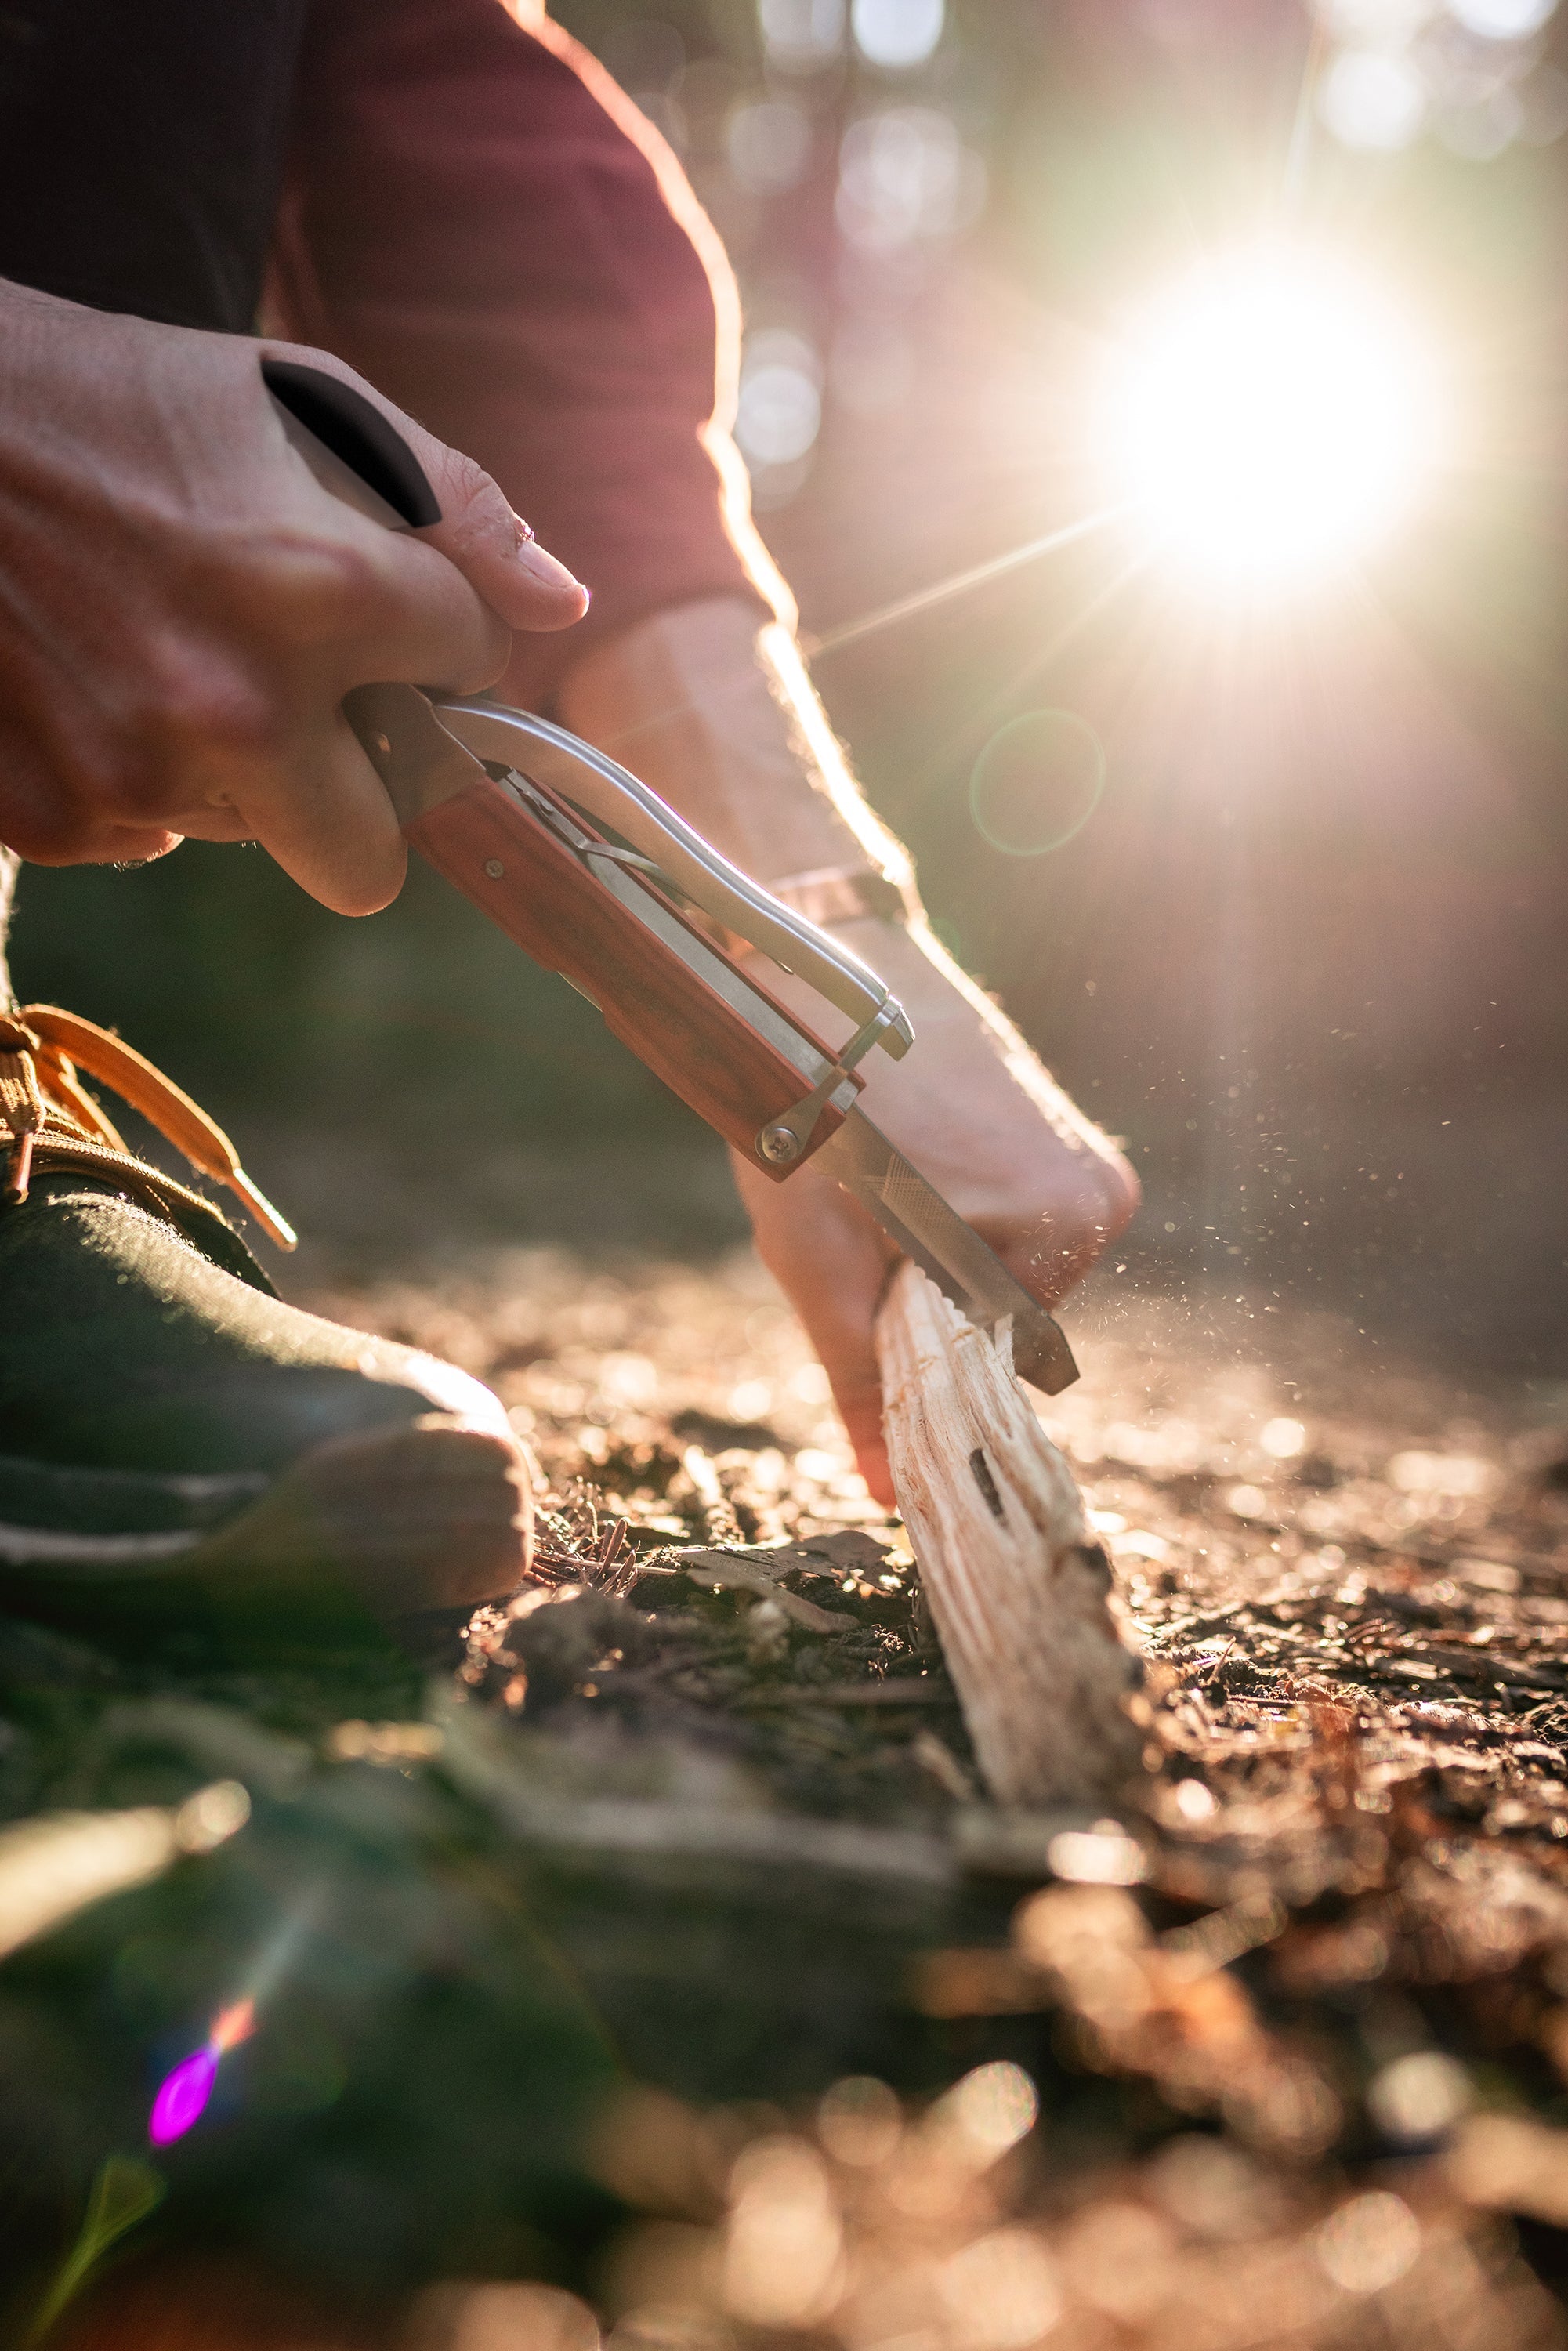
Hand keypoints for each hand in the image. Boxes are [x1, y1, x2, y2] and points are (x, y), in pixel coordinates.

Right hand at [0, 279, 585, 912]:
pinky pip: (145, 834)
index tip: (391, 601)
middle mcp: (236, 708)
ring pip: (254, 836)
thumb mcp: (300, 402)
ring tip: (173, 647)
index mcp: (321, 591)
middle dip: (363, 784)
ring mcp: (136, 777)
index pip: (467, 664)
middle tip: (317, 699)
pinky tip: (95, 678)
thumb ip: (453, 506)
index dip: (437, 627)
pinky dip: (137, 774)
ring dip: (246, 769)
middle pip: (370, 855)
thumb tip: (561, 604)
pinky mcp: (50, 819)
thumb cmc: (117, 398)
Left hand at [730, 917, 1138, 1504]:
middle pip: (1001, 1317)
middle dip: (924, 1302)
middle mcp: (1101, 1197)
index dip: (918, 1361)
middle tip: (856, 1232)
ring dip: (931, 1257)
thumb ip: (864, 1384)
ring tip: (871, 1186)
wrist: (810, 968)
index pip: (996, 1363)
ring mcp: (1086, 1159)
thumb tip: (891, 1494)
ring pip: (998, 1270)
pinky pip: (1002, 1219)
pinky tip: (897, 1161)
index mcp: (1064, 1227)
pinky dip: (947, 1214)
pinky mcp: (1058, 1130)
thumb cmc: (808, 1103)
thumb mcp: (820, 1262)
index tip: (859, 1317)